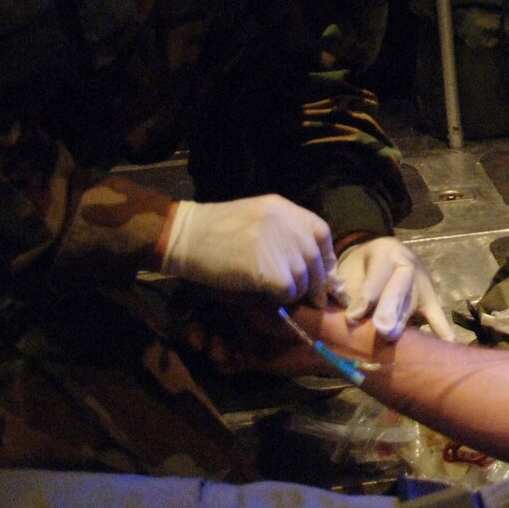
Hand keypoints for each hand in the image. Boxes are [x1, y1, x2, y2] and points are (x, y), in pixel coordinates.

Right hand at [159, 195, 338, 306]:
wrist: (182, 237)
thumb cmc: (212, 231)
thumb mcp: (253, 217)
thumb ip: (281, 231)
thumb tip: (307, 261)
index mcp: (283, 207)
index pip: (321, 232)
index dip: (326, 257)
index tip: (323, 274)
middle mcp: (285, 222)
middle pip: (316, 259)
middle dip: (316, 283)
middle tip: (312, 299)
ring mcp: (276, 244)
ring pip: (304, 279)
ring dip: (294, 293)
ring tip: (278, 296)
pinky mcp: (266, 268)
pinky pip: (288, 291)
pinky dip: (281, 300)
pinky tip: (266, 298)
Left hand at [335, 236, 455, 341]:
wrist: (385, 254)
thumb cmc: (361, 268)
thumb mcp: (348, 270)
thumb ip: (341, 289)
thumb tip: (335, 315)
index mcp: (384, 252)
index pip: (377, 275)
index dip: (365, 296)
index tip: (353, 317)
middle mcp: (407, 263)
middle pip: (400, 286)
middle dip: (391, 308)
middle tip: (383, 329)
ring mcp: (422, 282)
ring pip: (414, 303)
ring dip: (404, 322)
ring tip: (394, 339)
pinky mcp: (431, 299)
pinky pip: (437, 316)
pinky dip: (442, 331)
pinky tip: (448, 345)